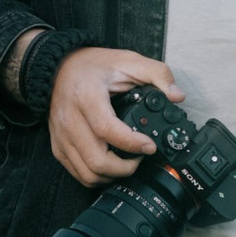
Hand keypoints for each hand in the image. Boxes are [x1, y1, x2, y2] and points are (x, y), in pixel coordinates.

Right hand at [48, 46, 183, 187]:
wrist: (60, 68)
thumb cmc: (94, 66)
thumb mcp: (128, 60)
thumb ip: (157, 73)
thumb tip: (177, 96)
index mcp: (87, 96)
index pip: (107, 129)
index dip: (132, 143)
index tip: (150, 146)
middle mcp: (70, 119)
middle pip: (97, 160)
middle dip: (125, 168)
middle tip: (140, 157)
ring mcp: (62, 135)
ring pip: (87, 173)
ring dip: (112, 175)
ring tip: (127, 163)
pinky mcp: (57, 146)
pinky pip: (77, 173)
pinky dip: (97, 176)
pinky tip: (110, 165)